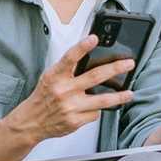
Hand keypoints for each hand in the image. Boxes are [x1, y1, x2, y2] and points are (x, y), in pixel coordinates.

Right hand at [13, 33, 135, 141]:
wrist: (32, 121)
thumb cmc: (44, 97)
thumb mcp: (50, 77)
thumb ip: (68, 69)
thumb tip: (91, 59)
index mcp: (55, 76)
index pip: (70, 58)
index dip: (82, 47)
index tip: (94, 38)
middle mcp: (63, 90)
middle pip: (94, 76)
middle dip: (115, 68)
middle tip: (128, 64)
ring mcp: (70, 107)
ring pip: (102, 100)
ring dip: (119, 96)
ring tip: (129, 93)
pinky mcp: (75, 121)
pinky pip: (94, 113)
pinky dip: (96, 110)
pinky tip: (93, 108)